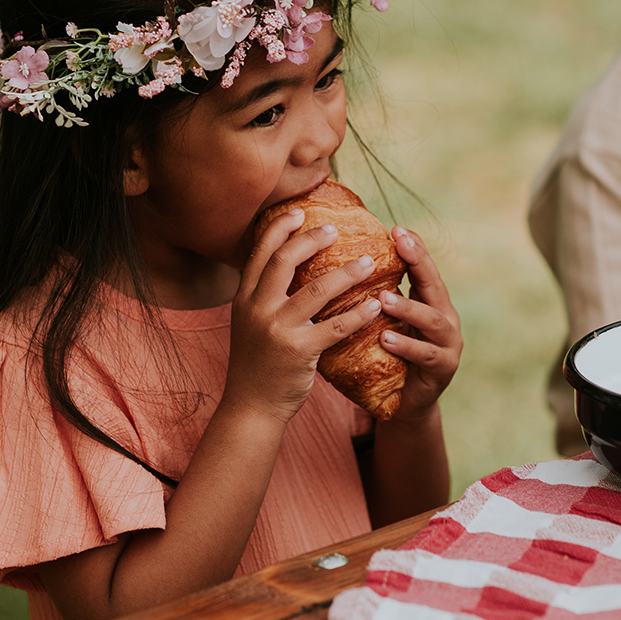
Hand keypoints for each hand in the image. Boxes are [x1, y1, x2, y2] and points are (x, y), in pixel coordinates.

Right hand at [227, 207, 385, 421]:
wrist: (251, 407)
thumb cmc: (257, 363)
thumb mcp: (249, 323)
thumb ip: (263, 295)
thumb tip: (284, 262)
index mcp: (244, 298)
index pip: (260, 253)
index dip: (279, 229)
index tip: (299, 212)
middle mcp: (257, 309)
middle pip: (285, 261)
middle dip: (312, 240)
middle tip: (335, 229)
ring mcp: (277, 330)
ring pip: (316, 290)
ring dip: (347, 273)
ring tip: (369, 263)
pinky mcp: (298, 352)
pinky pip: (335, 326)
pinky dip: (358, 314)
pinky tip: (375, 305)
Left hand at [377, 227, 460, 421]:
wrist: (403, 403)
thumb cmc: (388, 354)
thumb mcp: (383, 318)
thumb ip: (375, 293)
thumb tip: (341, 260)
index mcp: (429, 301)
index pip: (422, 267)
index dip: (413, 247)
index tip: (396, 228)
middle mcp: (444, 317)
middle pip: (434, 284)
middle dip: (419, 262)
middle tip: (400, 245)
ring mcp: (447, 343)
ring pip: (431, 320)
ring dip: (407, 307)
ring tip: (383, 298)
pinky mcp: (443, 369)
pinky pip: (424, 355)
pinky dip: (405, 345)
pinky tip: (386, 338)